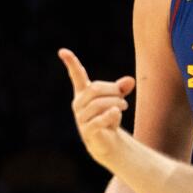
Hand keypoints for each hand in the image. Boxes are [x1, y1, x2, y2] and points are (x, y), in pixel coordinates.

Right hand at [59, 48, 134, 165]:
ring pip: (98, 104)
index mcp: (83, 93)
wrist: (106, 141)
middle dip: (114, 92)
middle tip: (123, 99)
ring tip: (122, 108)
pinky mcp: (87, 131)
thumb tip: (130, 80)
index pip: (76, 76)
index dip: (71, 63)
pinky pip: (99, 120)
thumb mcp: (116, 98)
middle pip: (95, 89)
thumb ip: (121, 88)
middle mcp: (78, 104)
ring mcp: (81, 118)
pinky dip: (111, 115)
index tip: (62, 51)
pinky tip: (116, 114)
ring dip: (116, 104)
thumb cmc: (109, 116)